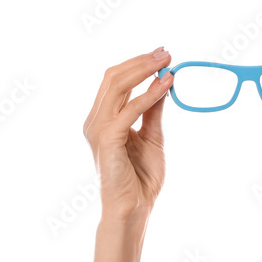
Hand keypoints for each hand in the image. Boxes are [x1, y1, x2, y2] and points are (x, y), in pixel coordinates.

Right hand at [83, 48, 172, 220]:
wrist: (134, 209)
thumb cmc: (140, 178)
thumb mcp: (151, 136)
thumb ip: (152, 111)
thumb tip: (162, 84)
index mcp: (102, 119)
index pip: (115, 81)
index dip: (137, 64)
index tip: (161, 55)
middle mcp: (95, 121)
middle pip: (113, 78)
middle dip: (140, 62)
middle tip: (165, 52)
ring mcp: (98, 130)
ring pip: (117, 87)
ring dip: (144, 71)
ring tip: (166, 62)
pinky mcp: (107, 139)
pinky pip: (130, 109)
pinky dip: (148, 95)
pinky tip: (165, 86)